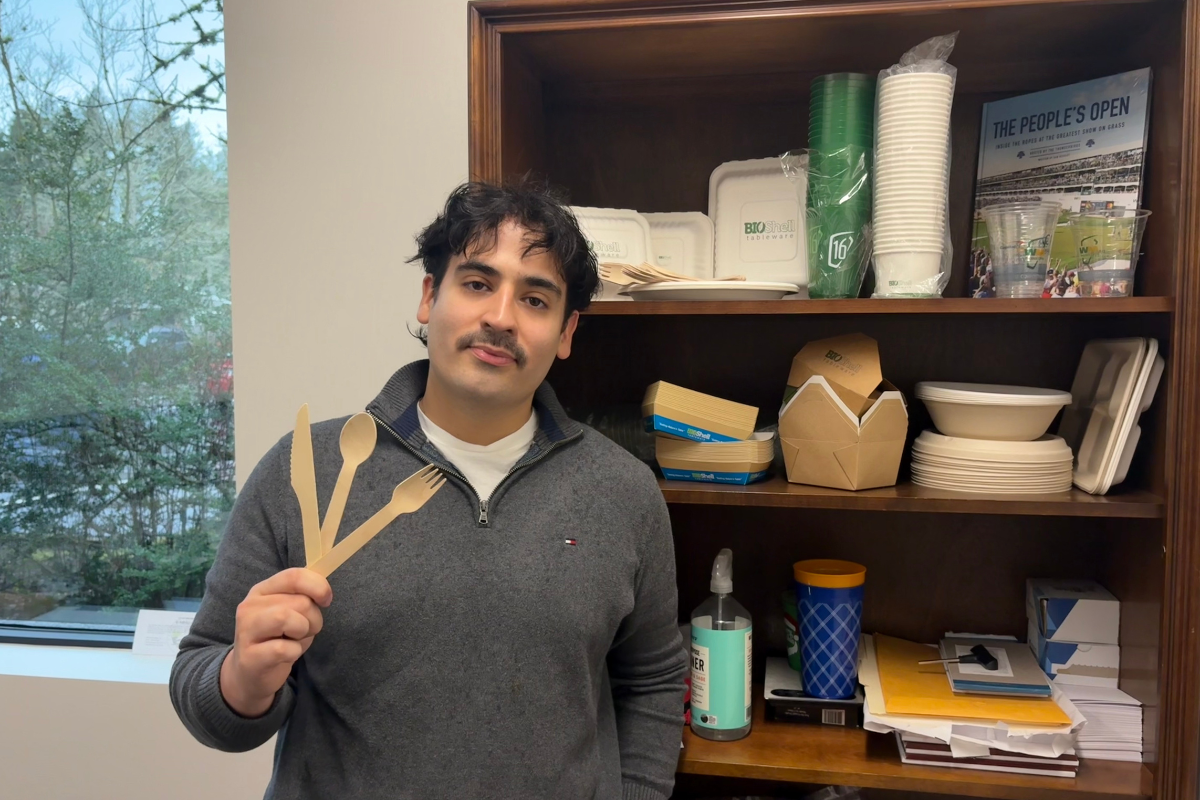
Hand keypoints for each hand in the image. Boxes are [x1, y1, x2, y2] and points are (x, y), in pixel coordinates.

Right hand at [219, 568, 332, 717]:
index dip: (318, 587)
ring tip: (296, 640)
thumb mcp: (289, 612)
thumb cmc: (277, 639)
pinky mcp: (249, 656)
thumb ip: (302, 597)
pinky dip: (295, 652)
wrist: (250, 674)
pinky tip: (286, 655)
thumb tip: (324, 592)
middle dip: (313, 619)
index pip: (294, 576)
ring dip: (303, 632)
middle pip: (300, 602)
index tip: (326, 601)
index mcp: (262, 590)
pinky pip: (284, 648)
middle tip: (304, 631)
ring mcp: (247, 631)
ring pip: (287, 618)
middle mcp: (250, 606)